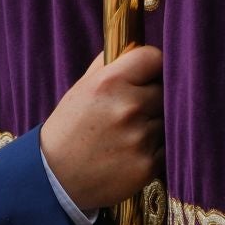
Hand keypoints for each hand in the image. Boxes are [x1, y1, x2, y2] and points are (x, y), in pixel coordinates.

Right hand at [39, 47, 163, 212]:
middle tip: (136, 108)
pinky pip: (167, 147)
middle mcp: (127, 107)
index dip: (152, 65)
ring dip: (156, 124)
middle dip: (155, 97)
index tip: (148, 74)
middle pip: (166, 89)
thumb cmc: (70, 128)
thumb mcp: (82, 87)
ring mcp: (139, 138)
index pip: (154, 57)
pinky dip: (156, 149)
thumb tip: (137, 45)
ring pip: (168, 120)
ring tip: (131, 133)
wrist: (55, 179)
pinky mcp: (147, 165)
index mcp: (109, 82)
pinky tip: (132, 152)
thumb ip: (110, 64)